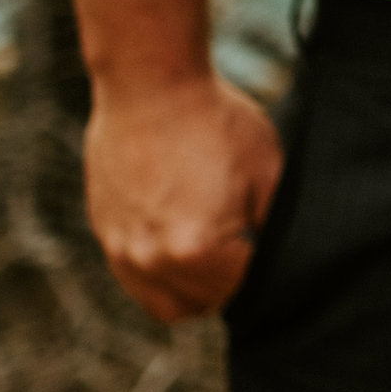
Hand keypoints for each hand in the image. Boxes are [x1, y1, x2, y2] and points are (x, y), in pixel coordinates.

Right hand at [83, 74, 282, 322]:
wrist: (150, 86)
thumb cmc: (216, 123)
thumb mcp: (269, 174)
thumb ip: (275, 229)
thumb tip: (285, 261)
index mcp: (197, 250)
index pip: (243, 291)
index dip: (268, 275)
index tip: (277, 255)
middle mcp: (152, 260)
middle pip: (206, 303)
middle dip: (233, 284)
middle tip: (251, 252)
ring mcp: (121, 250)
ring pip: (167, 304)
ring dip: (197, 290)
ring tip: (222, 256)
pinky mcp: (105, 234)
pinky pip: (138, 281)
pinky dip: (164, 276)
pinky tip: (188, 245)